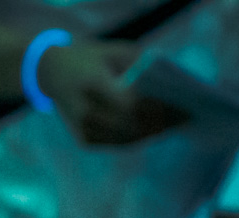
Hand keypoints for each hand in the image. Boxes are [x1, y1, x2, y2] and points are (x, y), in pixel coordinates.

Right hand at [38, 41, 187, 143]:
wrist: (53, 74)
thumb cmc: (91, 59)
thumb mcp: (116, 52)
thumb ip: (142, 66)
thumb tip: (173, 87)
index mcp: (92, 85)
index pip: (132, 105)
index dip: (159, 110)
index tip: (183, 107)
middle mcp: (85, 112)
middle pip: (132, 126)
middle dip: (162, 124)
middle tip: (184, 119)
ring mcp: (83, 129)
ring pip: (127, 139)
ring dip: (153, 134)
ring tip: (174, 125)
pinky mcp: (85, 141)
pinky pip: (118, 144)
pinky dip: (139, 138)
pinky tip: (154, 130)